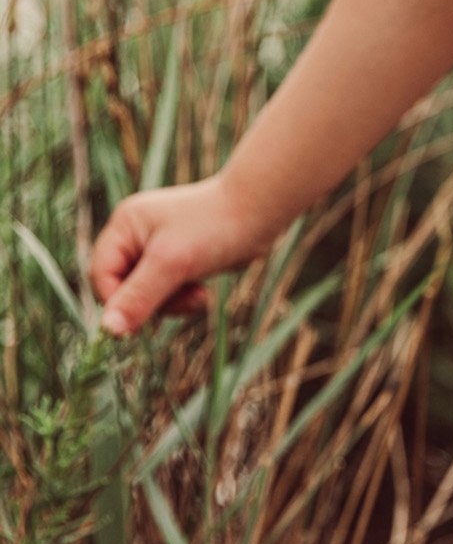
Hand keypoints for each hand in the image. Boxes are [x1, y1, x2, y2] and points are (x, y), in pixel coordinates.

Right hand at [89, 174, 271, 335]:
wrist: (260, 212)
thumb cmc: (215, 228)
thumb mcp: (172, 264)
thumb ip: (139, 297)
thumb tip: (108, 331)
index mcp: (124, 226)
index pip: (101, 275)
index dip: (118, 301)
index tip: (142, 320)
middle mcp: (135, 235)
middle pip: (122, 287)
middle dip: (152, 302)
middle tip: (183, 301)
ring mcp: (156, 247)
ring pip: (146, 294)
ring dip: (172, 303)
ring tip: (198, 295)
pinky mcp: (177, 260)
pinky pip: (167, 292)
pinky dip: (183, 298)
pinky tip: (203, 291)